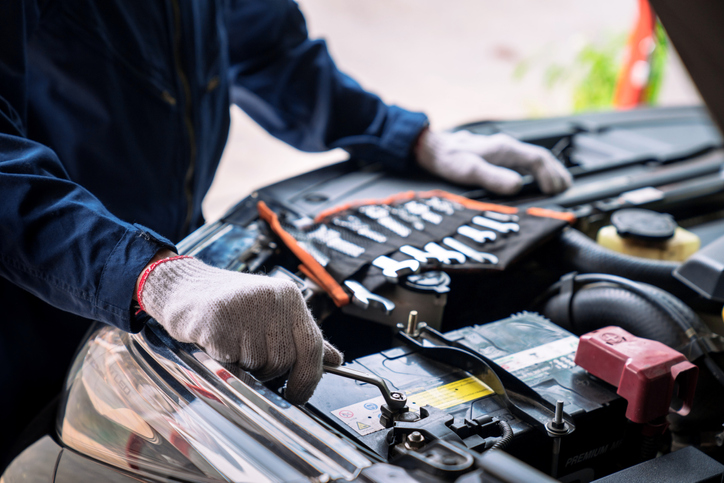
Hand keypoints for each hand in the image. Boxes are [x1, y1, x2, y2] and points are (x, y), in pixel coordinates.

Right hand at [137, 256, 342, 403]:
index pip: (313, 345)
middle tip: (252, 358)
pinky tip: (218, 343)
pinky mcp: (218, 323)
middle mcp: (271, 299)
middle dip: (269, 371)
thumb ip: (303, 337)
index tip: (298, 394)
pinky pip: (232, 362)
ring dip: (246, 366)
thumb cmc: (232, 305)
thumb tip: (335, 359)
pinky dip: (226, 362)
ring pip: (259, 364)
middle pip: (285, 360)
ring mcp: (245, 309)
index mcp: (289, 296)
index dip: (309, 378)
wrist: (184, 288)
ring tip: (233, 343)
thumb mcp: (273, 313)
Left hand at [415, 129, 571, 194]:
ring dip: (548, 170)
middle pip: (540, 157)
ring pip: (533, 157)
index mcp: (504, 148)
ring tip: (559, 185)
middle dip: (556, 172)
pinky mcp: (497, 153)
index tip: (556, 190)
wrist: (432, 148)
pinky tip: (536, 179)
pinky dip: (536, 170)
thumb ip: (493, 178)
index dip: (550, 175)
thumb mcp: (469, 170)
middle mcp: (507, 146)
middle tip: (566, 189)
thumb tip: (517, 186)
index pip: (537, 159)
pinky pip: (524, 160)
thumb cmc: (449, 159)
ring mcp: (503, 149)